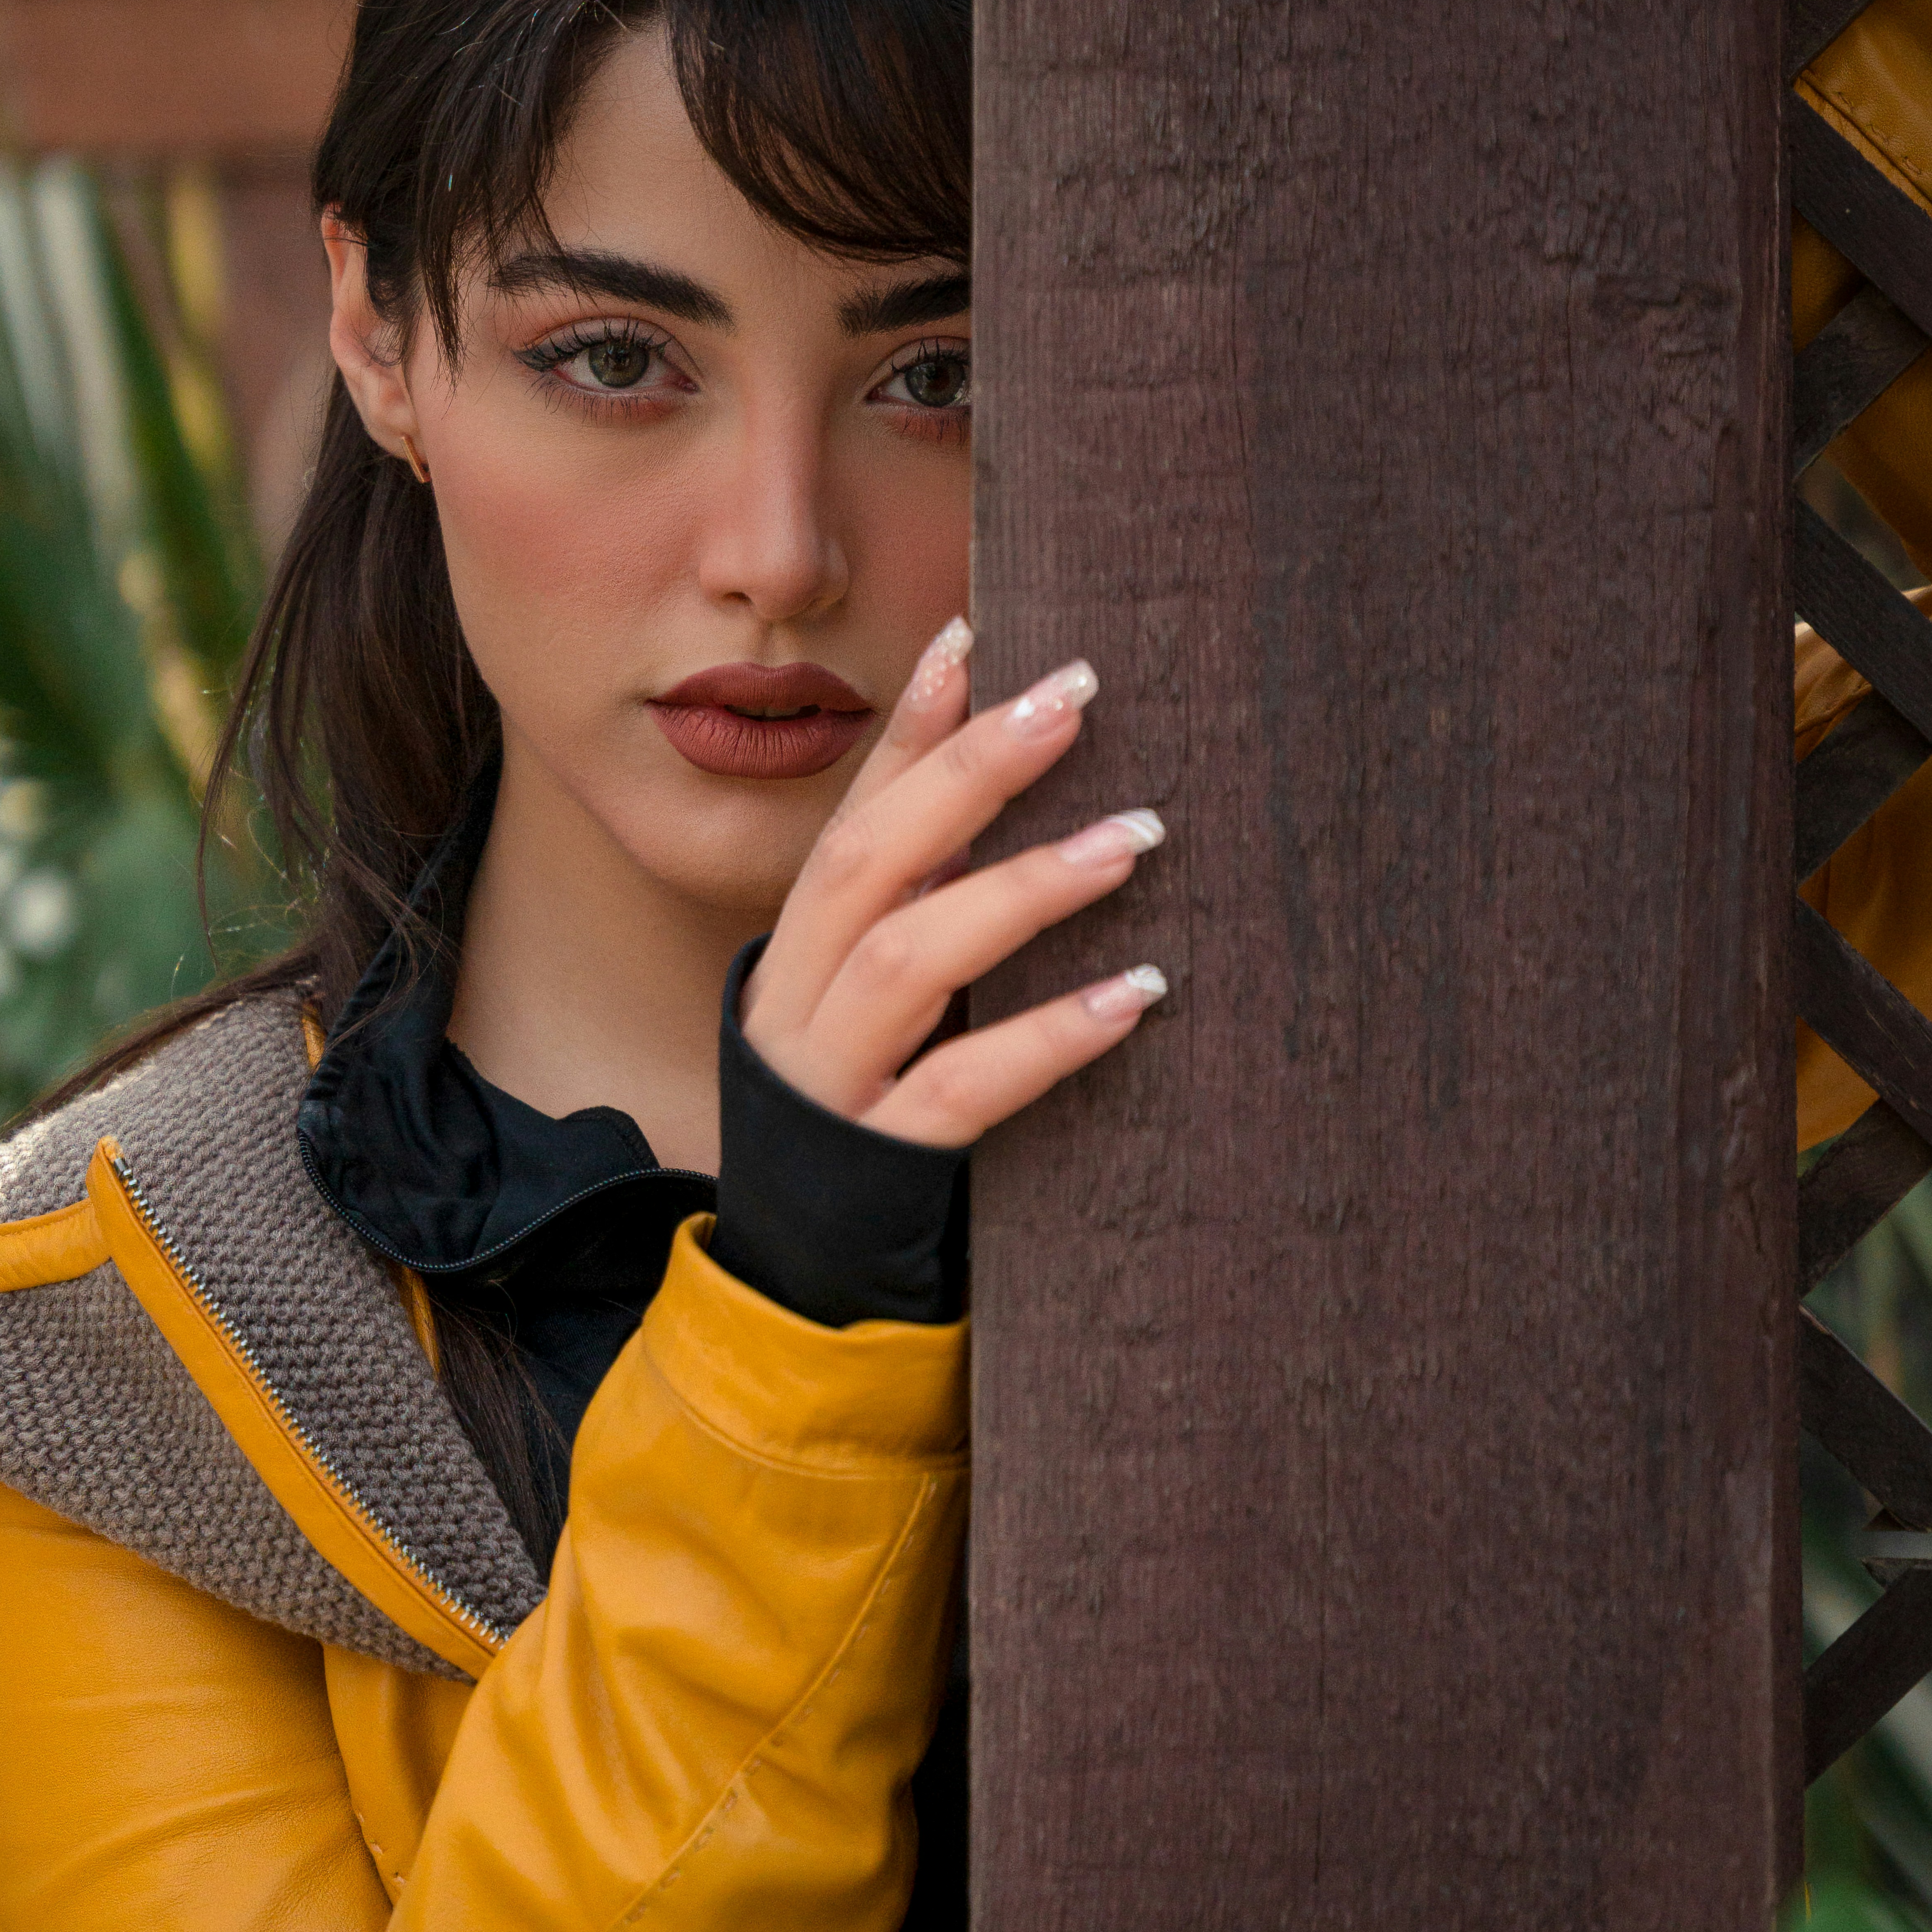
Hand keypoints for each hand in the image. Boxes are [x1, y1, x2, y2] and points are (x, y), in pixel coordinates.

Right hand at [741, 614, 1166, 1148]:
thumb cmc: (868, 1131)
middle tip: (1076, 699)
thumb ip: (923, 917)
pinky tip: (1132, 996)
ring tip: (1134, 837)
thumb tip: (999, 802)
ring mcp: (829, 1087)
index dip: (908, 729)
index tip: (978, 635)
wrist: (801, 1296)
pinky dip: (1049, 1036)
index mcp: (798, 958)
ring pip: (910, 959)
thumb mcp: (883, 1015)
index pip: (852, 818)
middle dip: (969, 771)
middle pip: (869, 862)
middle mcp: (797, 1007)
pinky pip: (960, 1087)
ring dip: (1024, 887)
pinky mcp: (876, 1167)